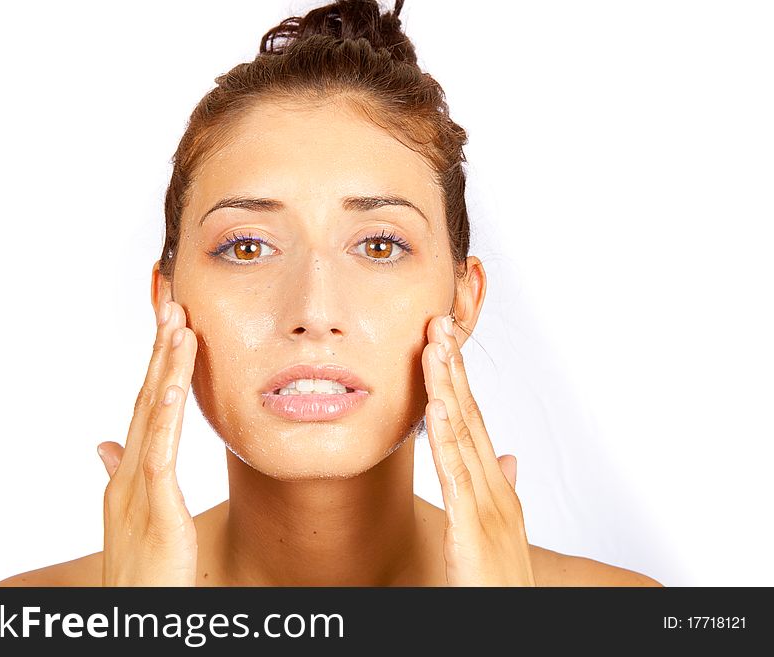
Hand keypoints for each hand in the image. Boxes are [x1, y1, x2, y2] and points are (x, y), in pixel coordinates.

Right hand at [96, 294, 198, 585]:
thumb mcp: (134, 511)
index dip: (157, 362)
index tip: (170, 323)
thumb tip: (106, 442)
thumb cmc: (142, 567)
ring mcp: (138, 484)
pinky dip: (163, 415)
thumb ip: (121, 471)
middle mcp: (130, 468)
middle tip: (171, 299)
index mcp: (132, 467)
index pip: (146, 403)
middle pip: (147, 396)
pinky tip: (171, 383)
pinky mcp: (155, 504)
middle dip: (160, 347)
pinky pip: (159, 452)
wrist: (136, 610)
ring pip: (152, 414)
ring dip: (164, 366)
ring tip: (177, 323)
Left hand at [421, 314, 534, 585]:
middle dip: (453, 367)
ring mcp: (486, 503)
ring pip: (462, 432)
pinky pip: (455, 472)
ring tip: (435, 344)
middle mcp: (494, 486)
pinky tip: (436, 404)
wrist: (510, 620)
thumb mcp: (498, 529)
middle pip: (470, 416)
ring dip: (448, 385)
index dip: (459, 381)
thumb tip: (509, 457)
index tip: (445, 343)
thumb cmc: (500, 579)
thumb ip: (500, 489)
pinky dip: (445, 433)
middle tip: (439, 322)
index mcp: (495, 485)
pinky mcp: (472, 524)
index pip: (474, 422)